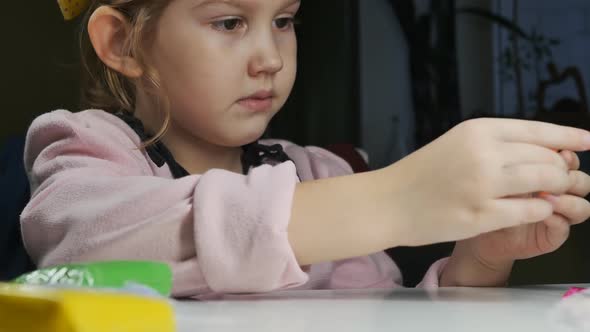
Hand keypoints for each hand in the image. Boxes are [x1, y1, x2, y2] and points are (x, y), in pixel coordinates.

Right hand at [386, 118, 589, 246]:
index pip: (538, 130)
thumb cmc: (421, 174)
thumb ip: (496, 144)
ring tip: (555, 194)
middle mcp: (483, 153)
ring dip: (558, 189)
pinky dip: (541, 210)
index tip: (587, 141)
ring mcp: (483, 185)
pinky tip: (536, 209)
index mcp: (477, 131)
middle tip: (565, 177)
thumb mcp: (457, 144)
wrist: (389, 202)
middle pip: (547, 157)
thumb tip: (542, 149)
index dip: (569, 135)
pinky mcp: (481, 215)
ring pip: (546, 182)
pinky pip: (530, 211)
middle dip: (563, 168)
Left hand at [441, 150, 589, 286]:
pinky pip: (564, 228)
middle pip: (580, 180)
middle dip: (569, 177)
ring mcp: (555, 215)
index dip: (568, 156)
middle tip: (554, 175)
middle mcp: (554, 192)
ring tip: (546, 196)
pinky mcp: (549, 235)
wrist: (473, 230)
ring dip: (568, 200)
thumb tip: (539, 149)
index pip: (568, 159)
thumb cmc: (479, 197)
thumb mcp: (494, 173)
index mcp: (543, 170)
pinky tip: (542, 214)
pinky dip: (556, 220)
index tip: (562, 152)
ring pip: (582, 206)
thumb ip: (517, 160)